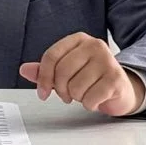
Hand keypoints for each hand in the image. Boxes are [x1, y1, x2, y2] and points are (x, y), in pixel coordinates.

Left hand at [18, 32, 143, 116]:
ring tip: (85, 94)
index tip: (42, 92)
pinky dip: (89, 104)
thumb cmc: (92, 78)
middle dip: (61, 90)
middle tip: (68, 94)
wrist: (121, 89)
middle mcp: (94, 45)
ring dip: (77, 98)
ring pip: (75, 87)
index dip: (43, 77)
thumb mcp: (66, 72)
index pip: (52, 56)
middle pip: (62, 72)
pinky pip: (90, 99)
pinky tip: (96, 99)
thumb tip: (24, 69)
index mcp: (79, 39)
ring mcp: (107, 60)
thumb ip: (45, 70)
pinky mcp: (116, 78)